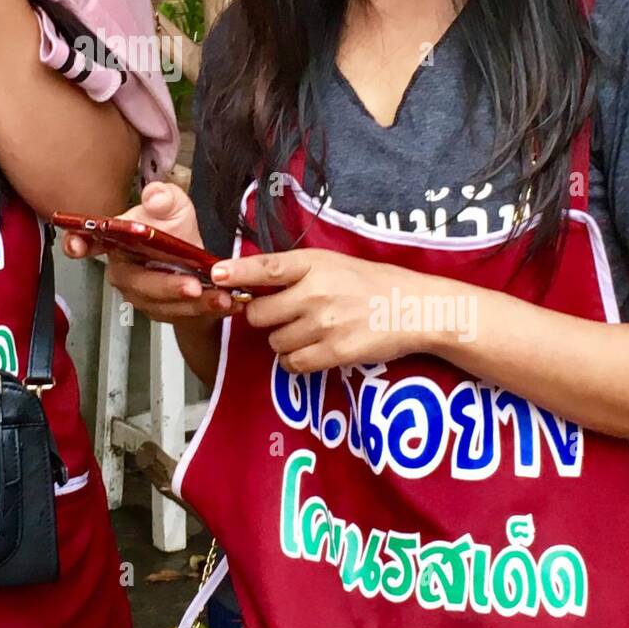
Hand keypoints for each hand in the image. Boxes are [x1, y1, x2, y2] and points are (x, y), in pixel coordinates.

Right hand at [61, 181, 234, 325]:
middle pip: (136, 283)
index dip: (78, 242)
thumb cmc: (176, 232)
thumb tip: (155, 198)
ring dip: (191, 303)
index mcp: (117, 242)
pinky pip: (181, 315)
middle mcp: (124, 272)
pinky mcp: (162, 314)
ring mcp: (141, 296)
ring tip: (220, 297)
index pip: (90, 242)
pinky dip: (206, 311)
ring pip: (161, 304)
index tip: (75, 245)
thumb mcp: (176, 207)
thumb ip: (165, 198)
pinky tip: (226, 304)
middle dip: (165, 286)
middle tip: (193, 285)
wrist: (198, 266)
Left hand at [210, 249, 460, 371]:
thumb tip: (250, 282)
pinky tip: (309, 351)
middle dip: (264, 318)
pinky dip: (294, 361)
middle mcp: (315, 292)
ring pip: (274, 342)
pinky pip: (293, 363)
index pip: (265, 267)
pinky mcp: (335, 351)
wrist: (413, 308)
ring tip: (304, 333)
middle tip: (282, 316)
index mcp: (313, 263)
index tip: (215, 274)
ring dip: (281, 341)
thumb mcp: (332, 264)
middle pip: (259, 314)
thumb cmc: (370, 283)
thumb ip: (295, 272)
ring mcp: (324, 323)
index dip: (236, 272)